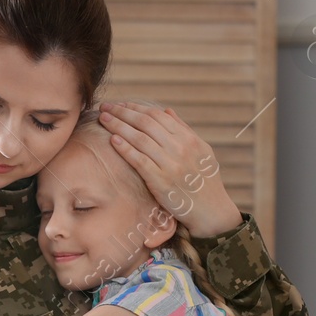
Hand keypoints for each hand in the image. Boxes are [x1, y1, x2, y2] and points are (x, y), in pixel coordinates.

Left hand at [98, 101, 241, 237]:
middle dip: (122, 112)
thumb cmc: (204, 180)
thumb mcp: (202, 151)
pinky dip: (125, 149)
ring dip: (118, 126)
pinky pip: (139, 161)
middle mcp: (180, 148)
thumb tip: (167, 111)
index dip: (136, 108)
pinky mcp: (161, 181)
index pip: (157, 116)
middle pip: (145, 123)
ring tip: (103, 118)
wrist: (211, 210)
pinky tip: (112, 140)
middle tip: (105, 106)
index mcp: (189, 138)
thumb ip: (184, 130)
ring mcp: (170, 164)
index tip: (120, 104)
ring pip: (140, 139)